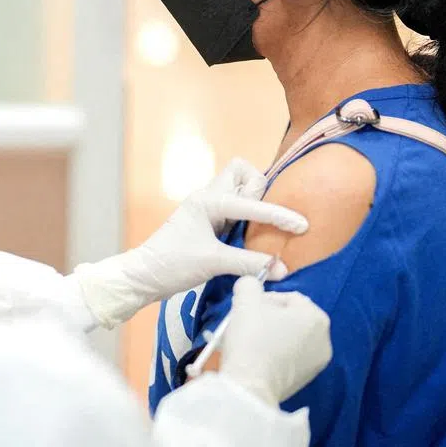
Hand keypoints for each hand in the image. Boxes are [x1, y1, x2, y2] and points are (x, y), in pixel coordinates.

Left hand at [72, 158, 307, 327]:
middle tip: (263, 216)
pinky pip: (235, 207)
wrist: (143, 276)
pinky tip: (252, 236)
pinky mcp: (208, 222)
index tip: (302, 226)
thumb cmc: (171, 264)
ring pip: (238, 187)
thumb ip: (249, 263)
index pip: (251, 202)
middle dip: (259, 186)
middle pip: (241, 170)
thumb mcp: (212, 263)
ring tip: (259, 227)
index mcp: (207, 201)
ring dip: (254, 200)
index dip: (278, 214)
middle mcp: (208, 198)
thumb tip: (282, 268)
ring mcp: (207, 209)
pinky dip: (248, 216)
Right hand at [218, 276, 332, 404]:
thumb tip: (250, 285)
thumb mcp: (245, 299)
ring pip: (291, 336)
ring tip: (251, 339)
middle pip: (291, 317)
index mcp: (316, 316)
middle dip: (268, 316)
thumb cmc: (252, 338)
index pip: (287, 297)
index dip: (263, 299)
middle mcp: (325, 338)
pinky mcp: (307, 378)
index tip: (246, 309)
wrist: (250, 386)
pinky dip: (277, 352)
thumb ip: (249, 283)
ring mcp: (318, 361)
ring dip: (272, 333)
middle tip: (247, 322)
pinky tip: (258, 355)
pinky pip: (291, 355)